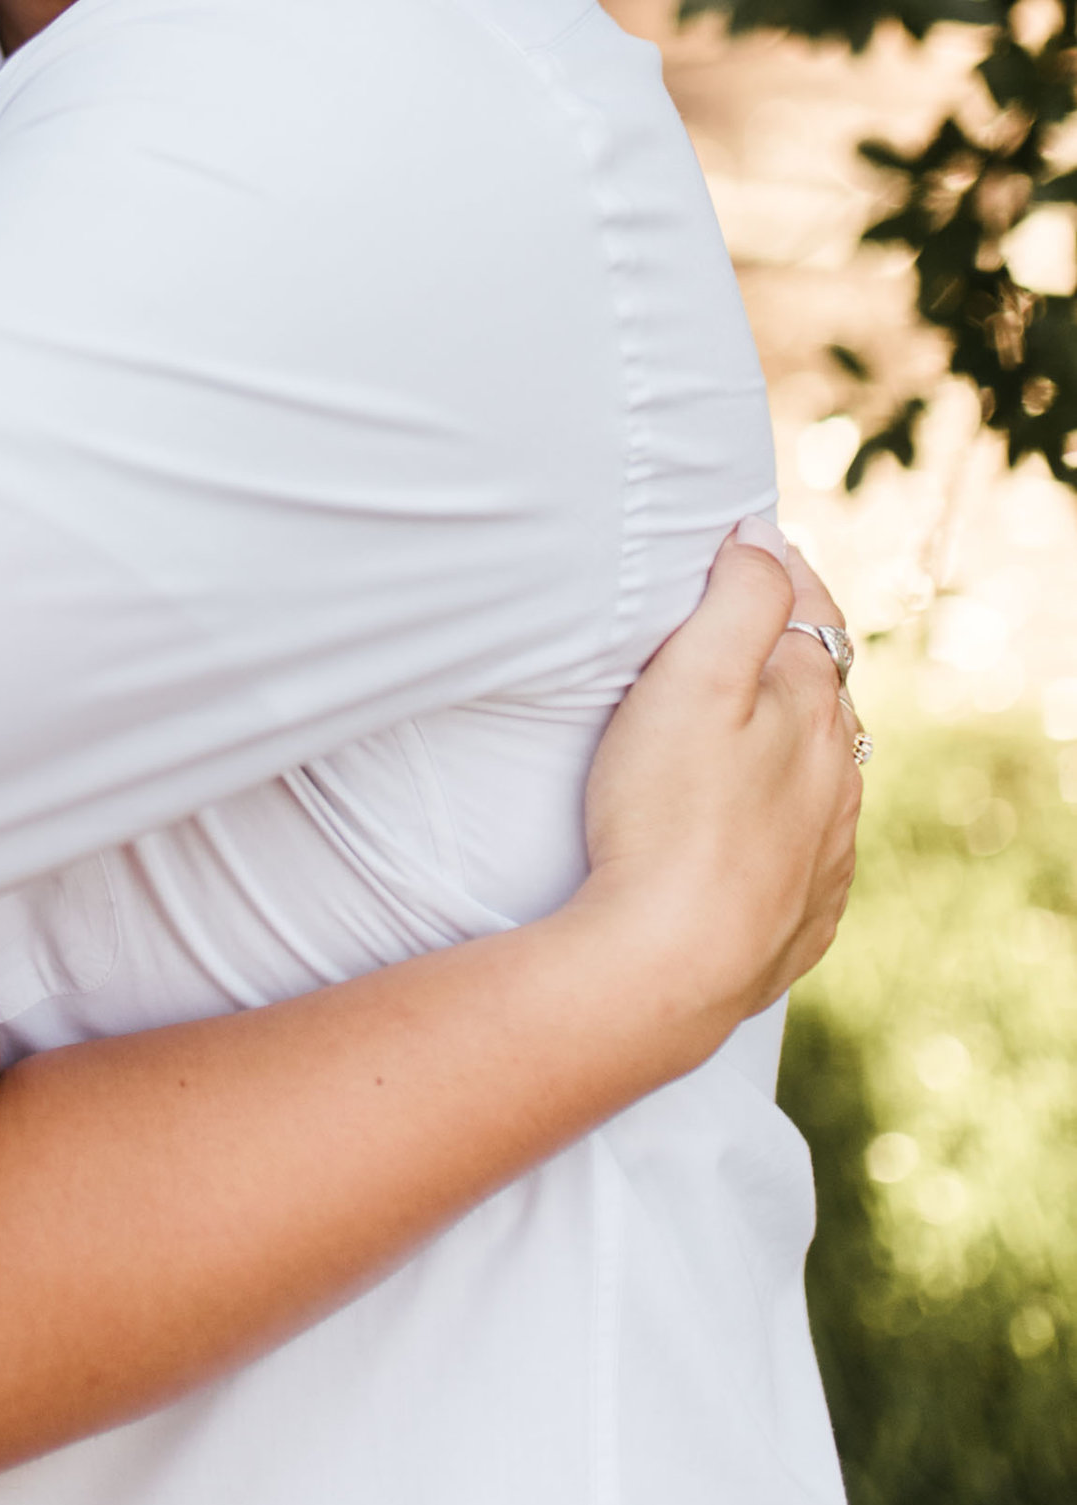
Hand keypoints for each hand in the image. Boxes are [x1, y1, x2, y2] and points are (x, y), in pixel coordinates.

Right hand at [575, 534, 862, 1063]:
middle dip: (785, 656)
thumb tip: (766, 540)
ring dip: (787, 741)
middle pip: (823, 691)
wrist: (668, 964)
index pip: (813, 614)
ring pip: (820, 772)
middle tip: (734, 629)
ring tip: (738, 726)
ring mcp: (826, 849)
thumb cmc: (667, 812)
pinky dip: (781, 819)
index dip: (779, 572)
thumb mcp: (694, 678)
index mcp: (813, 709)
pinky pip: (804, 847)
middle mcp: (837, 776)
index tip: (745, 546)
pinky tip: (748, 824)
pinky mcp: (803, 912)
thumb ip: (740, 598)